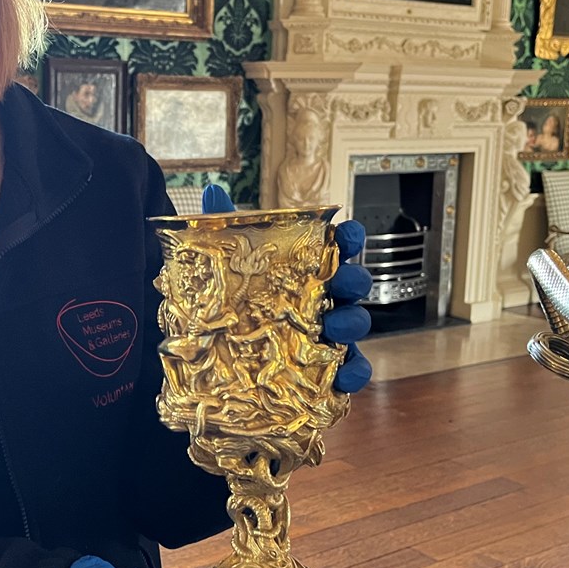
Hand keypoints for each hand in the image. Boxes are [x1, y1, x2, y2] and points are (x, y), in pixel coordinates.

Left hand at [200, 185, 372, 392]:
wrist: (221, 359)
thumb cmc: (238, 303)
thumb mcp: (226, 266)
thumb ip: (222, 228)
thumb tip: (212, 190)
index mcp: (306, 270)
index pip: (337, 246)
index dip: (349, 237)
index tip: (347, 233)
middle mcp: (323, 298)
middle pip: (353, 284)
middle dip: (353, 280)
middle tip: (341, 284)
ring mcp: (329, 334)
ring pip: (356, 324)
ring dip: (352, 324)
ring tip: (333, 330)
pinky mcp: (328, 369)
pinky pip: (352, 370)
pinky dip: (355, 372)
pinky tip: (345, 377)